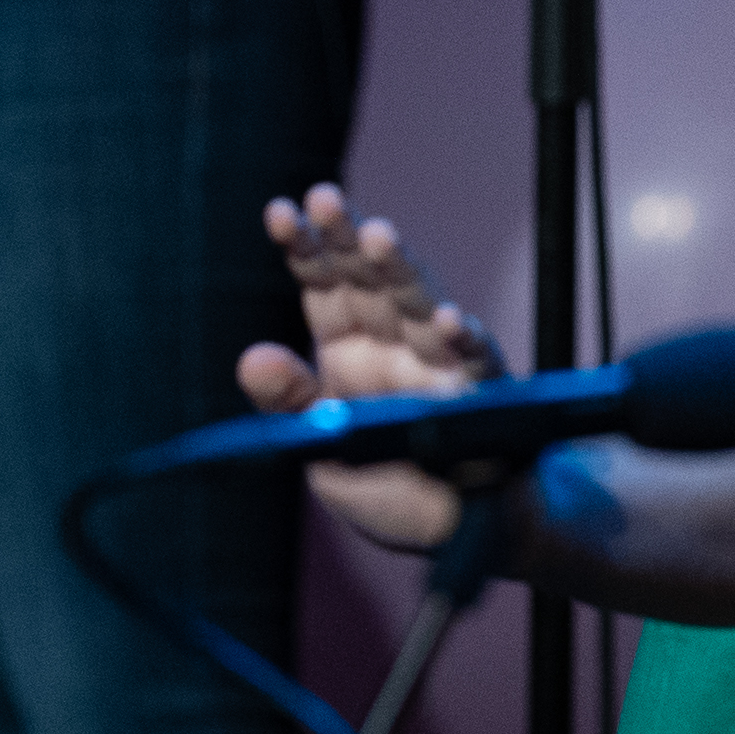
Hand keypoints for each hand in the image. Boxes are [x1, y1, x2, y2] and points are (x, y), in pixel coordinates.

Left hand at [241, 184, 508, 551]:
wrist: (462, 534)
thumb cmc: (390, 486)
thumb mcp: (323, 448)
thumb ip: (291, 404)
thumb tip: (251, 359)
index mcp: (348, 350)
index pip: (323, 286)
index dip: (304, 248)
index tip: (280, 212)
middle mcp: (393, 344)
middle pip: (369, 279)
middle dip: (347, 238)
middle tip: (326, 199)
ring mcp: (440, 362)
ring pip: (418, 304)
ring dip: (400, 272)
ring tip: (379, 237)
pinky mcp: (482, 396)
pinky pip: (476, 364)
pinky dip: (464, 343)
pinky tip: (449, 323)